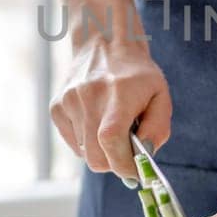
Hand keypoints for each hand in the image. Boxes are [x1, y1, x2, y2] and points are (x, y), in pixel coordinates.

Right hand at [50, 37, 171, 183]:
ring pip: (85, 153)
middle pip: (96, 156)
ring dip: (101, 150)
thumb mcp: (160, 95)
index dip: (123, 165)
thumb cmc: (137, 74)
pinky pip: (73, 142)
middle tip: (126, 153)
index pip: (112, 141)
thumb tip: (143, 156)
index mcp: (119, 93)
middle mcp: (89, 97)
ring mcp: (69, 102)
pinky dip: (87, 142)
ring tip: (111, 127)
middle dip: (114, 163)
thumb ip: (157, 128)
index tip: (135, 173)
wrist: (104, 43)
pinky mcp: (57, 107)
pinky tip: (96, 122)